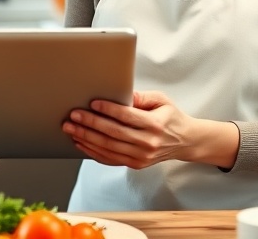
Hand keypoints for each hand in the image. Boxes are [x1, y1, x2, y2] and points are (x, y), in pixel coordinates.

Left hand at [61, 90, 193, 168]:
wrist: (185, 141)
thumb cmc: (171, 117)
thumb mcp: (161, 100)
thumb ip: (141, 97)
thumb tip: (121, 93)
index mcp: (155, 125)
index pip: (127, 117)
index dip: (108, 110)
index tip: (92, 103)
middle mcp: (148, 143)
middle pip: (113, 133)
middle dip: (90, 124)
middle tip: (74, 115)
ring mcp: (141, 157)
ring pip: (108, 148)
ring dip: (86, 138)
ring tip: (71, 128)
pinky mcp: (136, 164)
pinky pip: (110, 159)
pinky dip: (93, 151)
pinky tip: (81, 142)